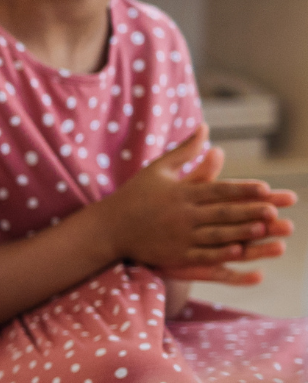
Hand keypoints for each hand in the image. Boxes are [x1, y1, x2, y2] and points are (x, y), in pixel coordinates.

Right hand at [99, 125, 293, 277]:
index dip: (243, 190)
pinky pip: (201, 255)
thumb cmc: (135, 195)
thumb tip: (205, 127)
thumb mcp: (158, 169)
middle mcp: (182, 214)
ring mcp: (178, 236)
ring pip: (216, 234)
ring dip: (241, 232)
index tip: (265, 189)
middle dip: (249, 211)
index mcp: (181, 192)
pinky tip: (238, 252)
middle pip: (222, 212)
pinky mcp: (174, 254)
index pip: (218, 190)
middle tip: (274, 210)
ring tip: (263, 230)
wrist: (108, 227)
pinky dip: (220, 254)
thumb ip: (185, 151)